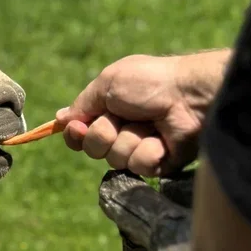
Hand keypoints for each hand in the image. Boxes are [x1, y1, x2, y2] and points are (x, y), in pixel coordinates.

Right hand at [55, 50, 230, 175]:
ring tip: (150, 125)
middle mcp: (122, 130)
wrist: (190, 95)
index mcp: (109, 109)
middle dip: (104, 134)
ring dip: (129, 140)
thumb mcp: (108, 83)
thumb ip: (82, 104)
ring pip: (116, 159)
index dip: (76, 134)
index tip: (79, 128)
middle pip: (93, 148)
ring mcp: (140, 147)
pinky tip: (162, 139)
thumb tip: (60, 118)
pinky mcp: (158, 163)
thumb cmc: (149, 82)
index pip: (81, 133)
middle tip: (122, 118)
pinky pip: (139, 167)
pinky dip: (148, 151)